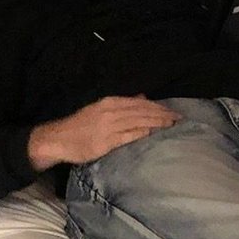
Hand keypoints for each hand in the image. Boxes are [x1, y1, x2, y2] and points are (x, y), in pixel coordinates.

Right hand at [28, 96, 177, 168]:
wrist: (59, 138)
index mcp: (111, 102)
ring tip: (171, 125)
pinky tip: (152, 134)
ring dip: (156, 122)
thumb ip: (122, 104)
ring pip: (138, 121)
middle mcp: (111, 111)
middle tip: (179, 118)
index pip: (140, 103)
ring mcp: (109, 126)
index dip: (158, 107)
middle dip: (162, 114)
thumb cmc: (81, 126)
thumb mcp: (101, 109)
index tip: (172, 112)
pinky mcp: (106, 141)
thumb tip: (142, 97)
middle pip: (142, 111)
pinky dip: (141, 133)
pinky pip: (127, 136)